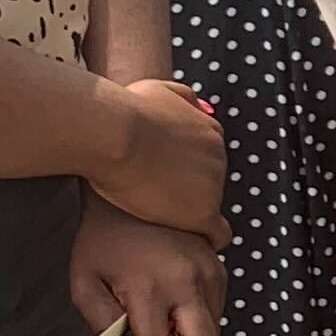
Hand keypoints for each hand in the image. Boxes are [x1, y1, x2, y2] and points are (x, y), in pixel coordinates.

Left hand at [73, 203, 223, 335]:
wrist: (131, 186)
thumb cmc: (103, 234)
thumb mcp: (84, 281)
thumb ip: (99, 323)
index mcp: (150, 290)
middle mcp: (187, 284)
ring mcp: (209, 273)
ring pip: (216, 331)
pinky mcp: (218, 264)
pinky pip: (219, 308)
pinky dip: (202, 322)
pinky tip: (177, 319)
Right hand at [91, 77, 228, 240]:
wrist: (116, 135)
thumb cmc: (125, 111)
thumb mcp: (157, 89)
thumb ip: (181, 98)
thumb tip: (199, 108)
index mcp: (210, 132)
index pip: (207, 160)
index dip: (187, 175)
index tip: (168, 185)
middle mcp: (219, 158)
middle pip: (210, 185)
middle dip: (190, 195)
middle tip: (163, 209)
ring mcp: (214, 186)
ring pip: (210, 208)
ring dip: (192, 217)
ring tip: (169, 227)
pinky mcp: (202, 212)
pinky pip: (217, 234)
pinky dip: (207, 241)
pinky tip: (193, 246)